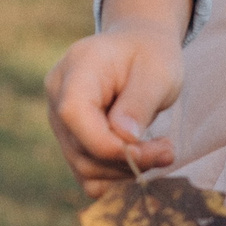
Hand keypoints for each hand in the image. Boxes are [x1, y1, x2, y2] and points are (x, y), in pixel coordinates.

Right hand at [45, 0, 190, 197]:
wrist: (138, 49)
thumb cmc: (150, 56)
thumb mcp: (157, 73)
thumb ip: (139, 104)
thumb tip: (124, 138)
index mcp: (76, 69)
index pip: (74, 114)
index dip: (108, 143)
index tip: (148, 149)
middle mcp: (57, 95)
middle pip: (80, 148)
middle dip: (127, 160)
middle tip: (167, 150)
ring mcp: (59, 121)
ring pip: (84, 167)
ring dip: (126, 170)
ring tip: (161, 151)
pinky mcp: (70, 141)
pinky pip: (87, 174)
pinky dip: (116, 176)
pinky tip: (139, 158)